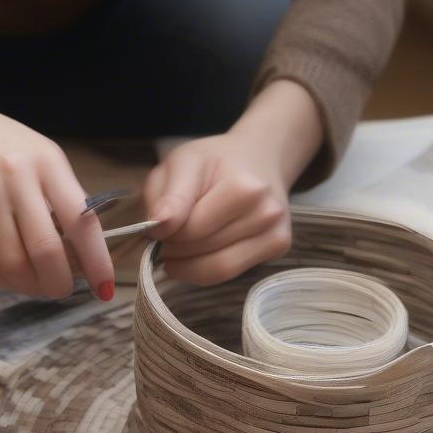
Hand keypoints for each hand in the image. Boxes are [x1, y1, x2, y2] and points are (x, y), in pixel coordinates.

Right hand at [0, 20, 113, 298]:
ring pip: (10, 268)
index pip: (82, 222)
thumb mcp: (43, 159)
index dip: (97, 263)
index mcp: (47, 163)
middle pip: (45, 254)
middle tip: (57, 288)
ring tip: (25, 278)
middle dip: (58, 285)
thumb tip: (84, 260)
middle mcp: (14, 178)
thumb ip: (65, 201)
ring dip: (23, 286)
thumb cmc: (1, 147)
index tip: (105, 289)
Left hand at [144, 132, 290, 284]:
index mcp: (244, 189)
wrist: (257, 159)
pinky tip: (200, 252)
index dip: (164, 235)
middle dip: (175, 251)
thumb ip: (168, 195)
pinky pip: (229, 274)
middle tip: (165, 239)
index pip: (191, 230)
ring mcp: (276, 232)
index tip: (155, 228)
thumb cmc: (213, 162)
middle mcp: (266, 213)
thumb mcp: (182, 163)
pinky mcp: (278, 247)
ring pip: (217, 270)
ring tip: (178, 248)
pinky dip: (205, 269)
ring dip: (187, 265)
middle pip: (203, 251)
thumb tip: (158, 226)